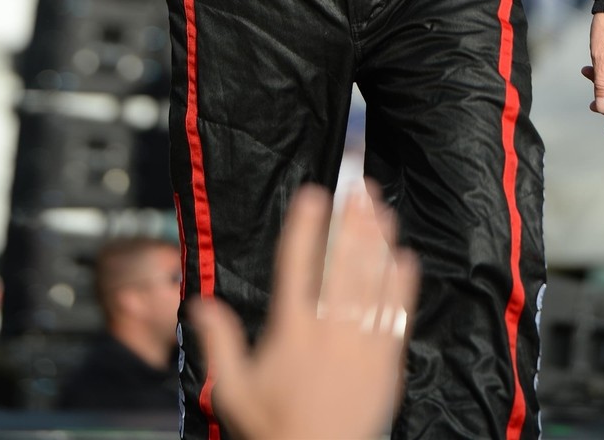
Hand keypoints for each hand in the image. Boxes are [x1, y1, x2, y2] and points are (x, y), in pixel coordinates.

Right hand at [191, 183, 418, 439]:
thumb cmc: (273, 428)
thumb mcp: (234, 391)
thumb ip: (219, 343)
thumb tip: (198, 302)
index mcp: (292, 333)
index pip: (297, 267)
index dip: (305, 227)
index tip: (312, 194)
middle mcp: (330, 333)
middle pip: (343, 265)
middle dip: (352, 222)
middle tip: (360, 188)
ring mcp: (362, 346)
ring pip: (374, 282)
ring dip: (379, 242)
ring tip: (382, 209)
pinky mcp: (387, 363)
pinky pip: (398, 314)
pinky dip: (402, 285)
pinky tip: (405, 257)